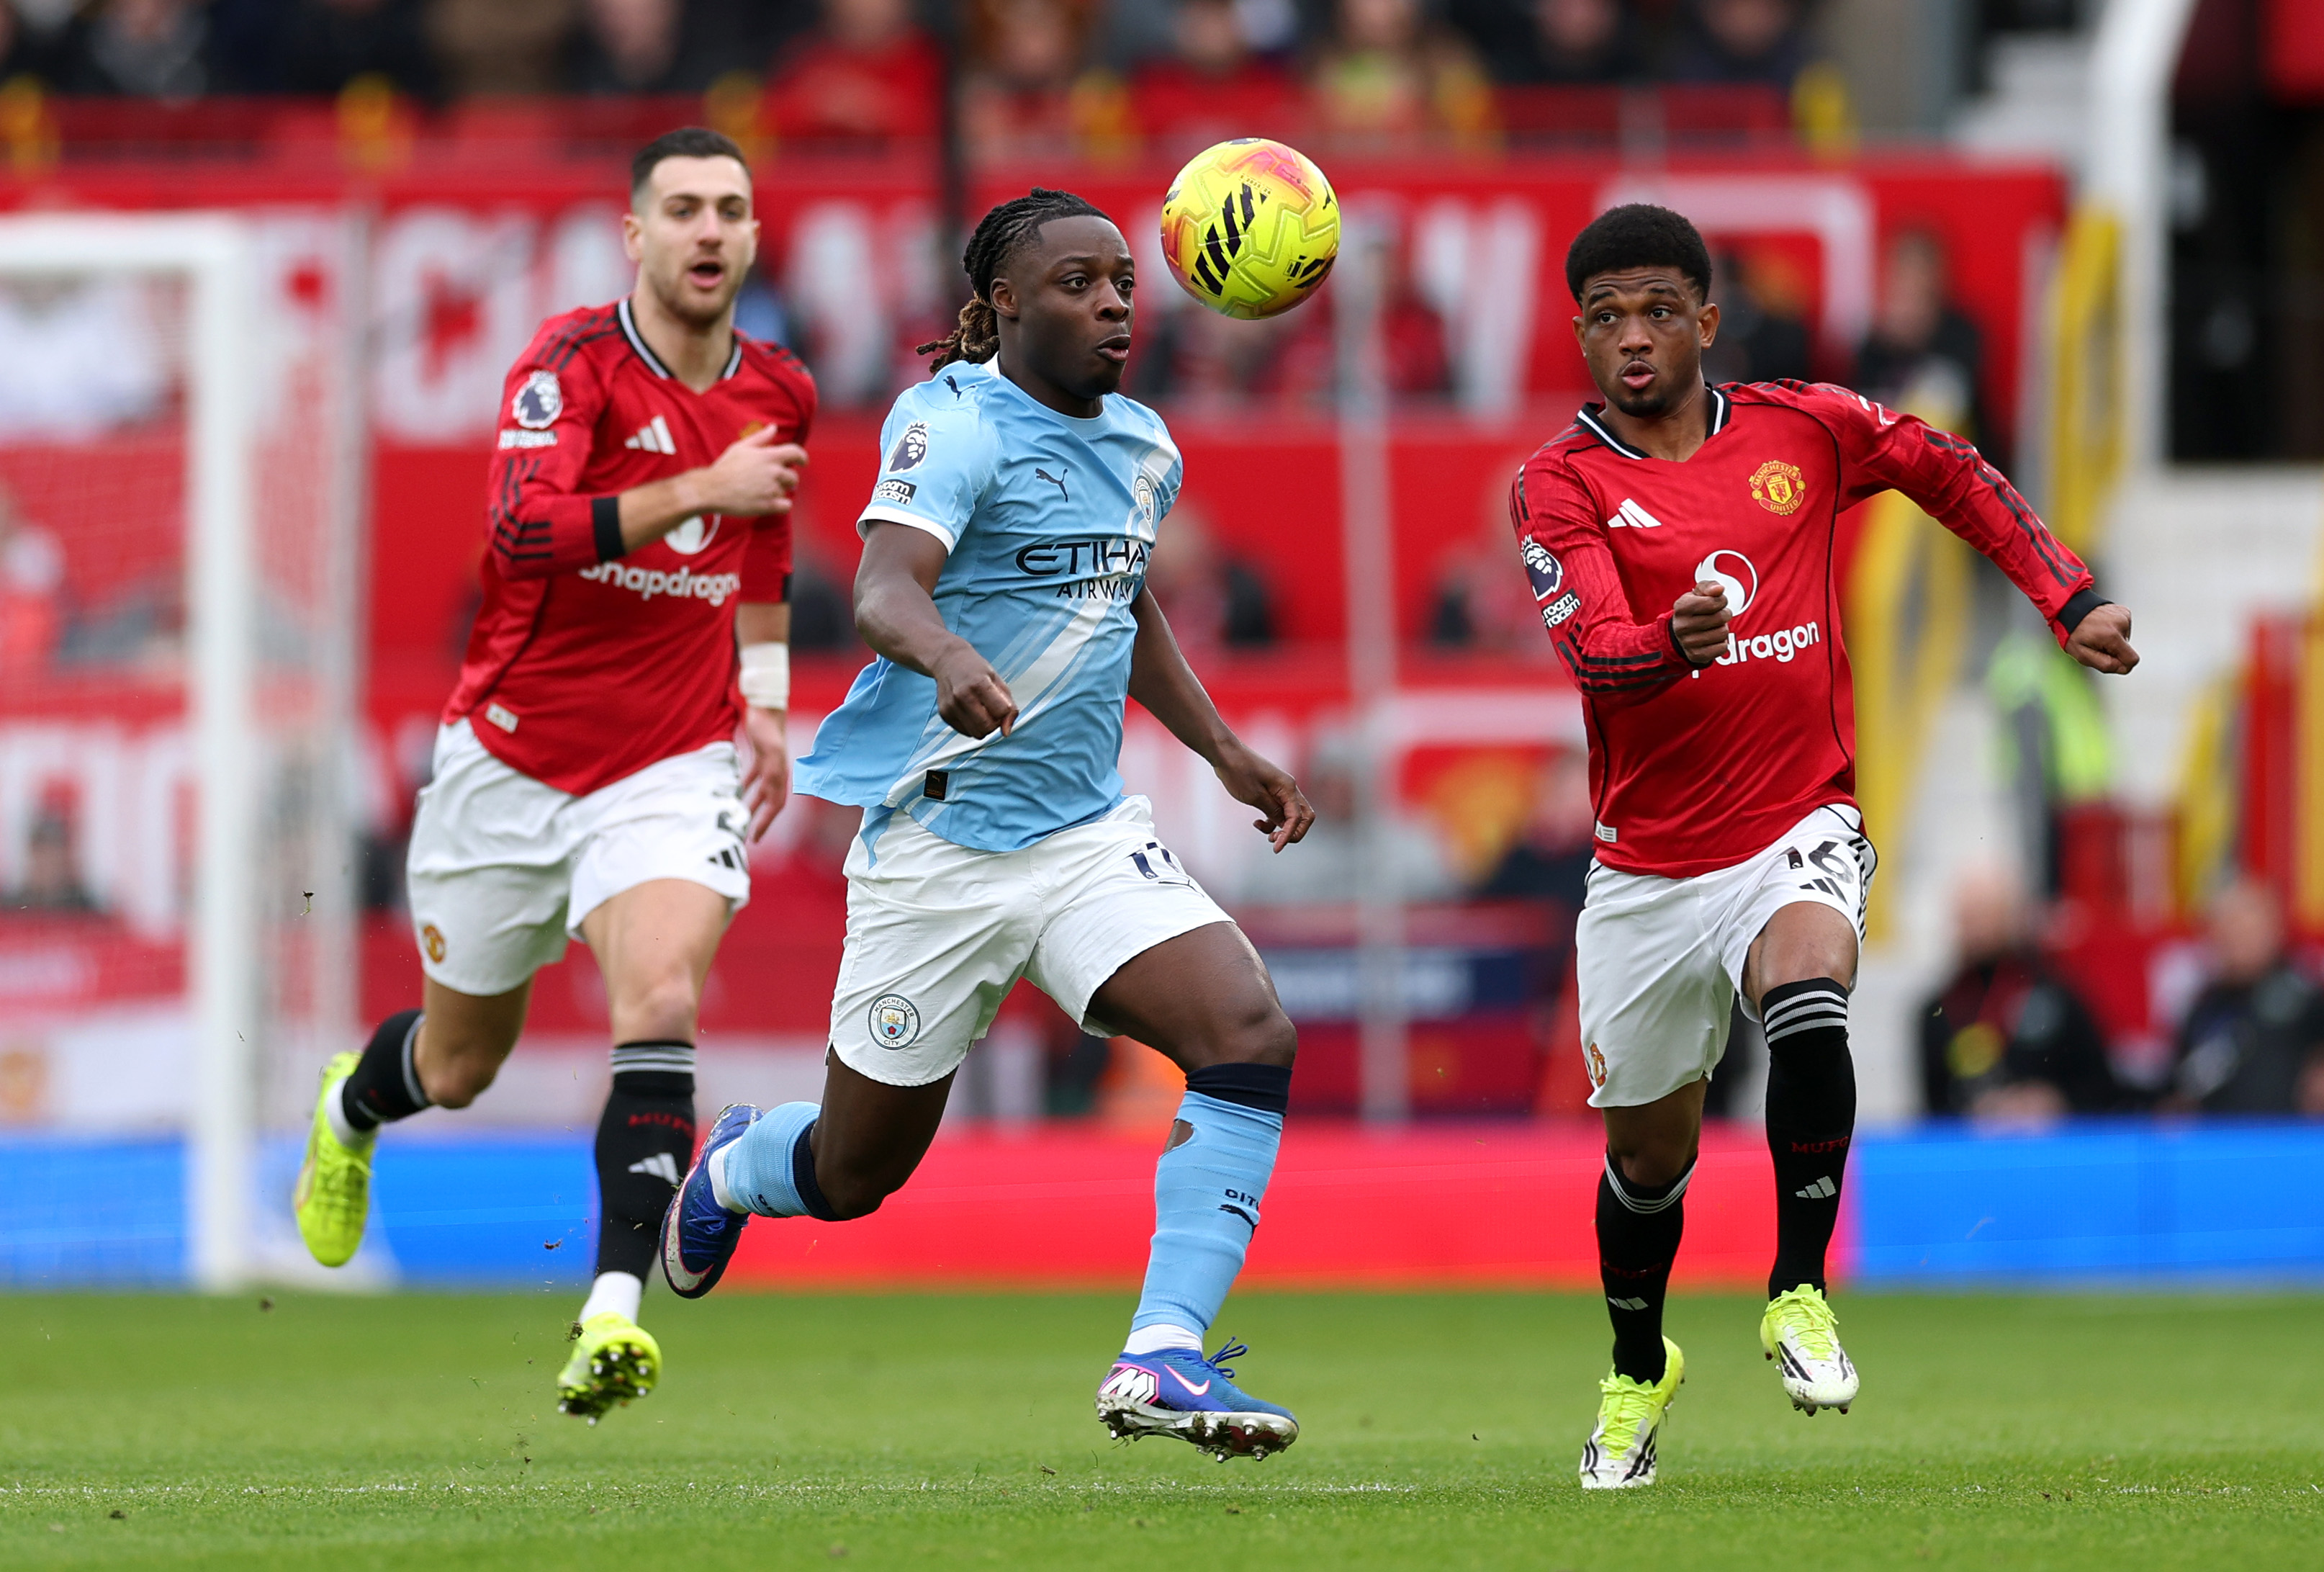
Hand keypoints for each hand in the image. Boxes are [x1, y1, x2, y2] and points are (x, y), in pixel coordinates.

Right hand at [693, 428, 807, 516]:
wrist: (713, 489)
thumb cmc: (726, 467)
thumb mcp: (741, 447)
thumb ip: (760, 438)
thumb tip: (774, 428)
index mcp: (769, 456)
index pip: (796, 453)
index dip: (802, 457)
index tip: (803, 462)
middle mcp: (774, 472)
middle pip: (793, 476)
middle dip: (787, 478)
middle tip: (772, 480)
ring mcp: (772, 490)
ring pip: (787, 491)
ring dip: (779, 491)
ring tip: (763, 490)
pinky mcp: (768, 505)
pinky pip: (786, 506)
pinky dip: (781, 505)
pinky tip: (770, 502)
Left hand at [740, 706, 790, 841]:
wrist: (766, 707)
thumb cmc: (768, 726)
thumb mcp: (772, 747)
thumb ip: (772, 766)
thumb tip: (771, 786)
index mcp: (780, 774)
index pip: (775, 804)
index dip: (766, 822)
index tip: (755, 837)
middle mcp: (776, 773)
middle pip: (767, 803)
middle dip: (757, 819)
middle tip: (744, 834)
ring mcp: (768, 765)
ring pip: (759, 792)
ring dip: (750, 805)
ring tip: (738, 816)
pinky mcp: (760, 757)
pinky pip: (752, 777)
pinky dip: (744, 786)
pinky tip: (734, 791)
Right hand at [931, 642, 1017, 738]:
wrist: (948, 661)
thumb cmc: (977, 671)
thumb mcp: (998, 681)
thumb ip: (1009, 707)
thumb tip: (1006, 732)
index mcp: (979, 683)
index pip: (1001, 711)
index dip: (1005, 711)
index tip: (1001, 703)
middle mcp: (962, 696)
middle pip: (988, 727)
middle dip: (995, 722)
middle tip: (992, 710)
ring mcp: (951, 706)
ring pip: (977, 734)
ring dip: (984, 726)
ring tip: (981, 711)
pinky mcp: (944, 714)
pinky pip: (966, 732)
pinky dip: (972, 726)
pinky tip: (970, 711)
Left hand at [1212, 742, 1314, 852]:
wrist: (1225, 754)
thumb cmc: (1238, 772)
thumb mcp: (1254, 796)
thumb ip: (1273, 812)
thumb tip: (1286, 825)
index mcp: (1288, 787)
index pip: (1298, 818)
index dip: (1289, 835)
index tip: (1276, 848)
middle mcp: (1289, 788)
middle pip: (1303, 817)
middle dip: (1293, 832)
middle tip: (1275, 841)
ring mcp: (1280, 789)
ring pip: (1290, 815)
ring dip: (1281, 828)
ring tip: (1264, 832)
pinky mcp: (1271, 791)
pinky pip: (1278, 811)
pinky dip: (1271, 820)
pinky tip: (1257, 823)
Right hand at [1670, 580, 1731, 665]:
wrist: (1680, 634)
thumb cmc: (1694, 609)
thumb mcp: (1698, 594)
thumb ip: (1709, 586)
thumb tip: (1719, 589)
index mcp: (1681, 607)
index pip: (1714, 602)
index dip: (1721, 601)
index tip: (1717, 603)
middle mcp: (1682, 626)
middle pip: (1721, 617)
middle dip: (1724, 614)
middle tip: (1718, 616)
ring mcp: (1688, 642)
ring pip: (1723, 633)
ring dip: (1723, 629)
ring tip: (1714, 627)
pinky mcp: (1696, 655)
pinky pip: (1722, 648)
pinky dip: (1722, 643)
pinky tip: (1713, 639)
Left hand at [2065, 602, 2137, 674]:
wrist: (2070, 608)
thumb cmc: (2072, 631)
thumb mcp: (2082, 655)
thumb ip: (2105, 665)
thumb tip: (2122, 668)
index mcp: (2112, 636)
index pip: (2132, 659)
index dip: (2121, 665)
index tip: (2108, 660)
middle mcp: (2121, 624)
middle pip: (2127, 650)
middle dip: (2113, 651)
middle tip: (2096, 644)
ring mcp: (2124, 616)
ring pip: (2125, 640)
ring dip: (2112, 640)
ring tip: (2097, 633)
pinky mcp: (2124, 612)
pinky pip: (2123, 629)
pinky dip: (2113, 630)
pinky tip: (2101, 626)